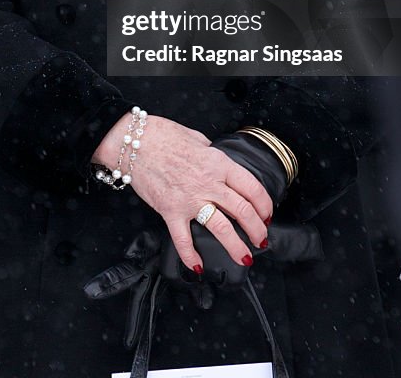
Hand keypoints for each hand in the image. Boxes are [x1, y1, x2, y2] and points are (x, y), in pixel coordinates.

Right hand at [92, 114, 272, 272]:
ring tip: (244, 257)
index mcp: (218, 163)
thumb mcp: (197, 138)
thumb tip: (217, 161)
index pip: (252, 187)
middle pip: (242, 210)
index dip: (264, 205)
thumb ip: (211, 154)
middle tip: (261, 241)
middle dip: (257, 230)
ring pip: (221, 228)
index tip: (267, 215)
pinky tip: (198, 266)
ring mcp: (190, 199)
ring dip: (236, 246)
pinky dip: (190, 256)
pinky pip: (183, 239)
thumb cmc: (163, 135)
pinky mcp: (170, 210)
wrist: (134, 141)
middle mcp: (209, 183)